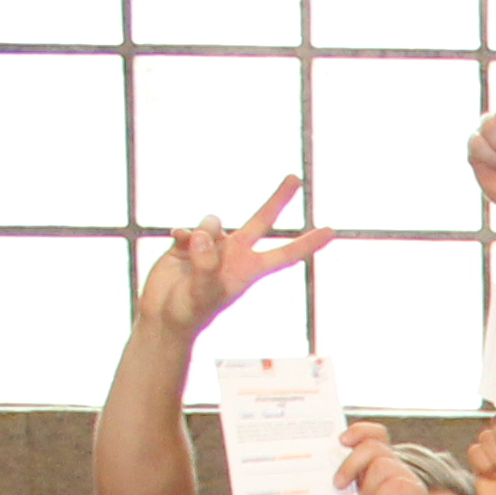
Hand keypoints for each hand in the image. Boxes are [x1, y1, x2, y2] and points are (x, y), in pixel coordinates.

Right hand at [136, 178, 329, 337]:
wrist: (164, 317)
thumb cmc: (189, 313)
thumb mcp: (202, 292)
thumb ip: (206, 263)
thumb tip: (205, 234)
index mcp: (249, 270)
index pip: (285, 254)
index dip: (307, 243)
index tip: (331, 231)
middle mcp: (236, 255)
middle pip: (261, 221)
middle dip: (278, 200)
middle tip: (295, 177)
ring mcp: (213, 248)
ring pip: (213, 222)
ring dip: (202, 231)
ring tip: (190, 254)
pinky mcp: (190, 244)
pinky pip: (188, 228)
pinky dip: (182, 234)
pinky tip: (175, 244)